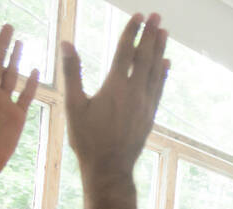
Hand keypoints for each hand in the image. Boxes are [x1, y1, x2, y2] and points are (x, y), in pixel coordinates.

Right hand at [61, 13, 168, 179]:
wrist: (110, 168)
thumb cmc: (88, 138)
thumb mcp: (74, 105)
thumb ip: (72, 72)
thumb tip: (66, 43)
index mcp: (115, 87)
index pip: (125, 52)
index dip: (132, 32)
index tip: (139, 16)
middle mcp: (135, 93)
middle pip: (145, 57)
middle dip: (151, 35)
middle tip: (157, 16)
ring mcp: (145, 104)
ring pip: (156, 71)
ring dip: (160, 50)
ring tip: (165, 32)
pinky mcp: (150, 115)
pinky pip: (159, 88)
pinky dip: (163, 73)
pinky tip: (166, 63)